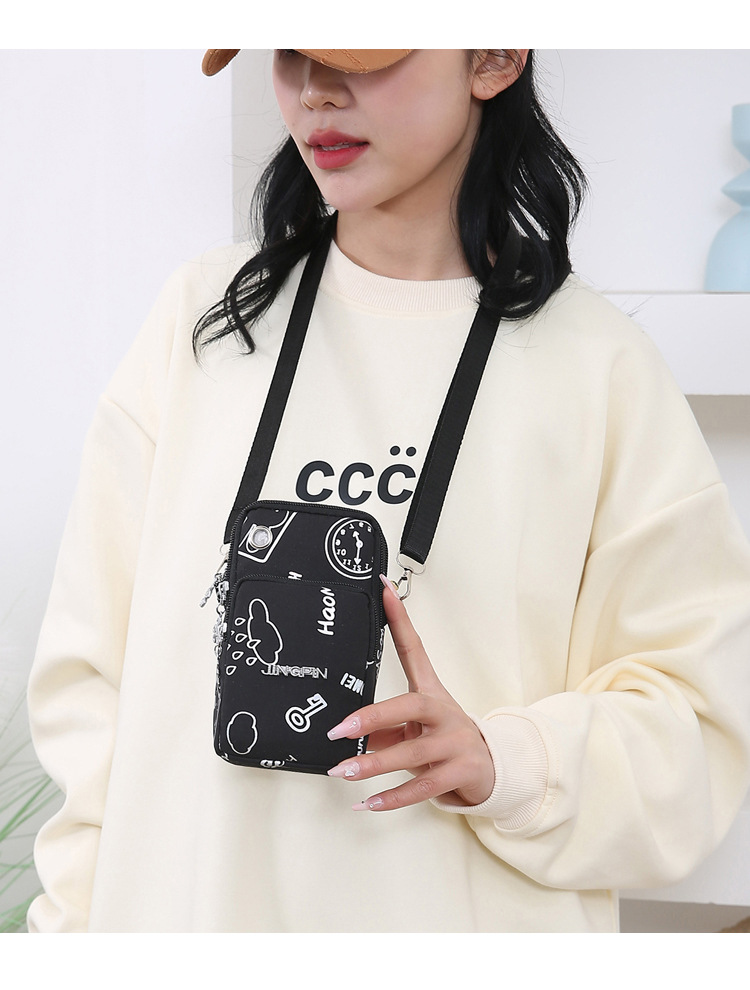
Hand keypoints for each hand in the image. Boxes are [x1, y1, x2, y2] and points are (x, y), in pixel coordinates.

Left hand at [326, 575, 494, 811]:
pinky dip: (392, 799)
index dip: (400, 618)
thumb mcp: (414, 729)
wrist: (494, 769)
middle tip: (339, 730)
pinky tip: (367, 804)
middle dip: (373, 717)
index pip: (414, 648)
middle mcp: (445, 712)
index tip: (384, 589)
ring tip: (344, 772)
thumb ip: (383, 730)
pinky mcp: (462, 772)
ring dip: (376, 764)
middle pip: (411, 705)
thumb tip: (348, 739)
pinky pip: (423, 788)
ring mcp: (456, 742)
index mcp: (431, 692)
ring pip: (414, 752)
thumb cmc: (445, 741)